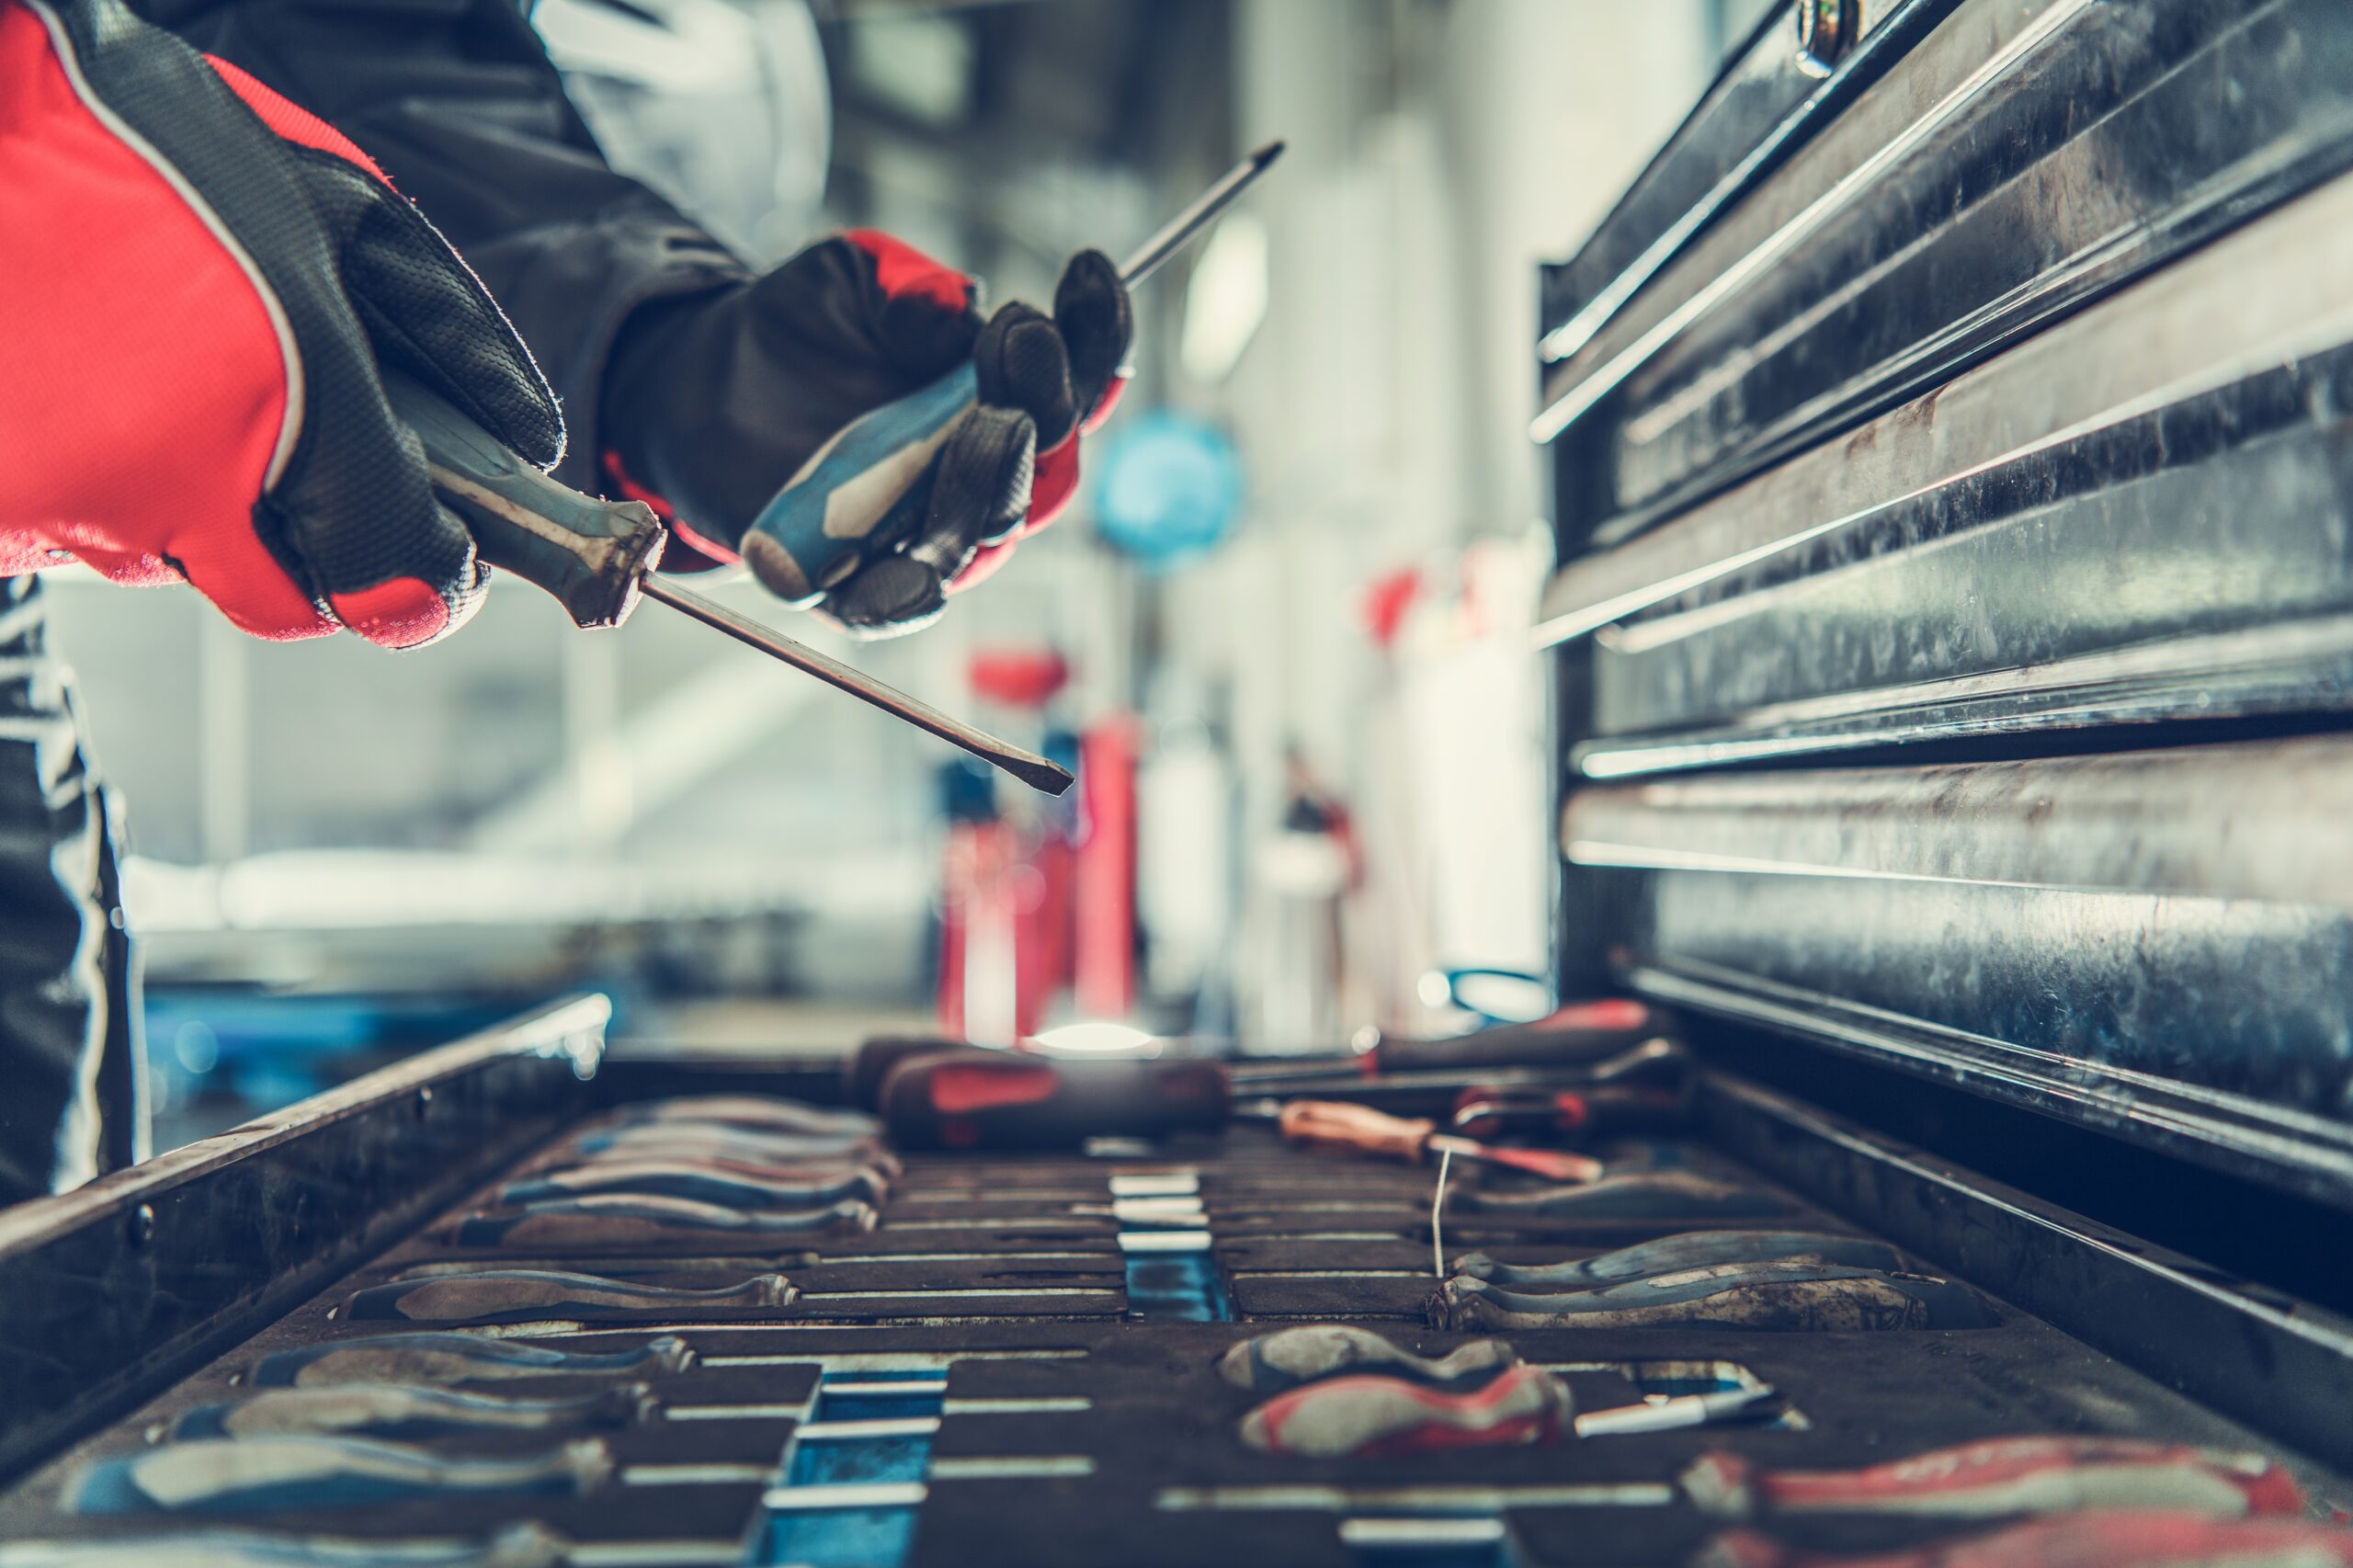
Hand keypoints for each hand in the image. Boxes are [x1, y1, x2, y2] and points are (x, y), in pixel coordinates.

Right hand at [0, 0, 560, 647]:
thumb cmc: (151, 144)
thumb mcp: (332, 208)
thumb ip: (444, 331)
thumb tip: (528, 440)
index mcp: (289, 396)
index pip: (392, 578)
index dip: (424, 578)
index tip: (438, 559)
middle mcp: (182, 476)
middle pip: (279, 595)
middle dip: (294, 533)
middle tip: (268, 433)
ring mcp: (76, 504)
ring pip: (169, 560)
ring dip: (179, 496)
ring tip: (150, 374)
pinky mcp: (2, 511)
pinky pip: (75, 536)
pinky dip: (91, 480)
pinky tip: (81, 383)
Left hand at [601, 231, 1132, 636]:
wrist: (703, 384)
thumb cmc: (802, 328)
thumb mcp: (852, 279)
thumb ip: (910, 287)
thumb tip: (961, 305)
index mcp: (1001, 400)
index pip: (1077, 384)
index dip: (1096, 336)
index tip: (1086, 272)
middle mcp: (980, 475)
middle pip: (1049, 470)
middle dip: (1047, 412)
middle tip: (1019, 350)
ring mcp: (921, 532)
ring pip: (985, 534)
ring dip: (992, 485)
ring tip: (985, 426)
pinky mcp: (851, 580)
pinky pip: (891, 606)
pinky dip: (904, 600)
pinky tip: (914, 578)